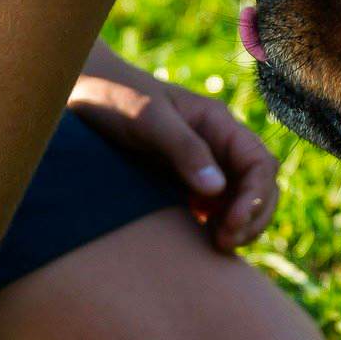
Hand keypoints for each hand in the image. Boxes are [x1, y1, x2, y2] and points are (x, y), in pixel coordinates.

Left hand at [70, 45, 278, 250]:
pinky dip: (216, 227)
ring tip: (218, 246)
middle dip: (253, 216)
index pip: (260, 164)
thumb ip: (184, 149)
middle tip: (226, 243)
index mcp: (219, 124)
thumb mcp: (149, 119)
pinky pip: (213, 210)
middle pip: (259, 186)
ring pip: (240, 201)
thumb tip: (217, 189)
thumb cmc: (115, 97)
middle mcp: (218, 146)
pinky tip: (200, 242)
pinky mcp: (182, 183)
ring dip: (239, 226)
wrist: (80, 93)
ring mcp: (202, 166)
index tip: (232, 222)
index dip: (256, 197)